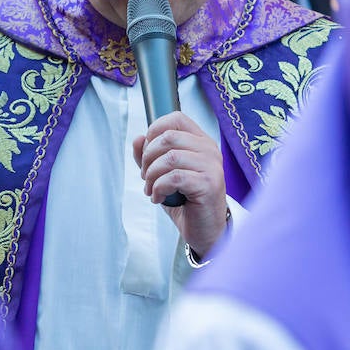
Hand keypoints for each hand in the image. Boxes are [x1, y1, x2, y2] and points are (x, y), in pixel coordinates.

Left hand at [133, 111, 227, 258]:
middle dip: (148, 158)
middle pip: (168, 137)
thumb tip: (138, 138)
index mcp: (201, 142)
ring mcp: (212, 166)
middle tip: (146, 177)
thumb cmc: (186, 201)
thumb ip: (150, 155)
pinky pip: (174, 177)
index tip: (147, 153)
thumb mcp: (163, 174)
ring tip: (152, 189)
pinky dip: (159, 188)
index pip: (176, 119)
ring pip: (169, 157)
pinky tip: (160, 198)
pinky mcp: (209, 184)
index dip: (154, 131)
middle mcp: (209, 150)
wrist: (205, 230)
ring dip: (151, 176)